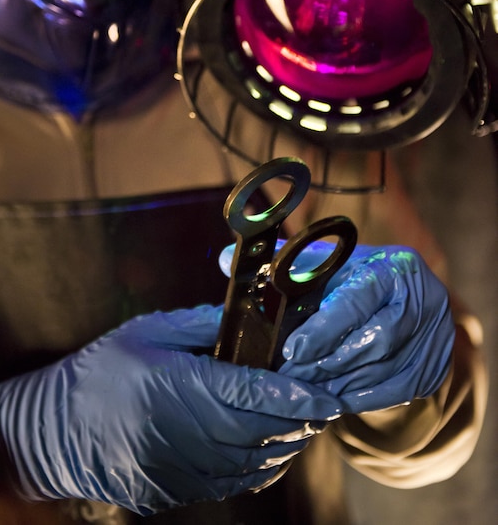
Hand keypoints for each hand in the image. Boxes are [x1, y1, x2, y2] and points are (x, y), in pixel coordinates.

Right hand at [0, 305, 341, 515]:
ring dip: (286, 443)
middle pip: (262, 431)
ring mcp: (183, 469)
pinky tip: (270, 447)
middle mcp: (188, 434)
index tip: (326, 394)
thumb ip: (201, 325)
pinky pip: (235, 483)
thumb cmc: (102, 372)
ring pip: (254, 462)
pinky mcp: (178, 490)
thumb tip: (246, 319)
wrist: (57, 430)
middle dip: (300, 419)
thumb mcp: (148, 332)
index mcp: (181, 388)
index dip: (294, 395)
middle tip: (325, 403)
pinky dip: (261, 466)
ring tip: (304, 423)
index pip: (253, 393)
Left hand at [220, 240, 454, 413]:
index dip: (325, 328)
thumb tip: (225, 259)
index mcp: (392, 266)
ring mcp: (433, 337)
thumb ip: (281, 264)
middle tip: (289, 378)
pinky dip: (360, 398)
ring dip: (340, 383)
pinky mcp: (433, 369)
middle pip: (374, 340)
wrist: (408, 303)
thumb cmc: (354, 281)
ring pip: (383, 370)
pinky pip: (395, 393)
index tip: (292, 350)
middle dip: (327, 362)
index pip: (359, 299)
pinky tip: (332, 400)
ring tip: (304, 390)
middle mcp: (421, 299)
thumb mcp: (326, 266)